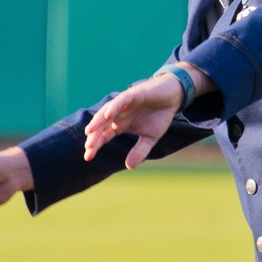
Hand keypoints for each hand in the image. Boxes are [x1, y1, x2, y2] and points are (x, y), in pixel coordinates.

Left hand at [84, 68, 209, 168]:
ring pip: (106, 113)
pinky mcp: (132, 94)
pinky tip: (107, 115)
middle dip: (94, 137)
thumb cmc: (159, 116)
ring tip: (89, 132)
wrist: (173, 97)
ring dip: (98, 122)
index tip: (88, 157)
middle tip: (88, 149)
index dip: (96, 146)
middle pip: (102, 126)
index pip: (104, 136)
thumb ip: (139, 151)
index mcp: (120, 125)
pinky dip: (113, 107)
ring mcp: (123, 104)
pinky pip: (120, 101)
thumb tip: (129, 167)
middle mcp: (118, 115)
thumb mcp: (150, 138)